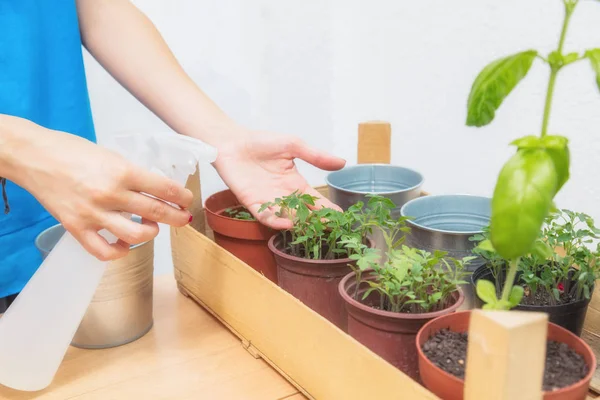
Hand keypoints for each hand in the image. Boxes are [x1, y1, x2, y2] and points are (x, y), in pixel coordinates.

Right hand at [9, 118, 192, 259]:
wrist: (33, 156)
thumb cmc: (70, 151)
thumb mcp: (110, 155)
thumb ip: (132, 173)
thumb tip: (156, 189)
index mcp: (122, 171)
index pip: (165, 188)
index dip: (182, 196)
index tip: (187, 199)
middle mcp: (110, 194)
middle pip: (157, 213)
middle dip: (177, 217)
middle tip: (183, 218)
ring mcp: (93, 214)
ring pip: (137, 236)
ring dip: (151, 233)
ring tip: (150, 227)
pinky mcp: (76, 228)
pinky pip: (105, 252)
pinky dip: (120, 252)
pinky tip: (124, 244)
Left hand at [213, 131, 345, 228]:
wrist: (232, 142)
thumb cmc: (261, 142)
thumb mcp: (293, 145)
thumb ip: (315, 156)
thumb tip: (342, 163)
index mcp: (295, 183)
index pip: (315, 200)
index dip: (328, 208)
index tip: (341, 216)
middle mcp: (283, 196)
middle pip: (303, 214)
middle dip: (316, 221)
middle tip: (330, 227)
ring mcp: (268, 201)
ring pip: (286, 217)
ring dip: (298, 224)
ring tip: (311, 228)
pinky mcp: (251, 203)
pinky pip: (265, 216)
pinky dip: (276, 221)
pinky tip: (287, 223)